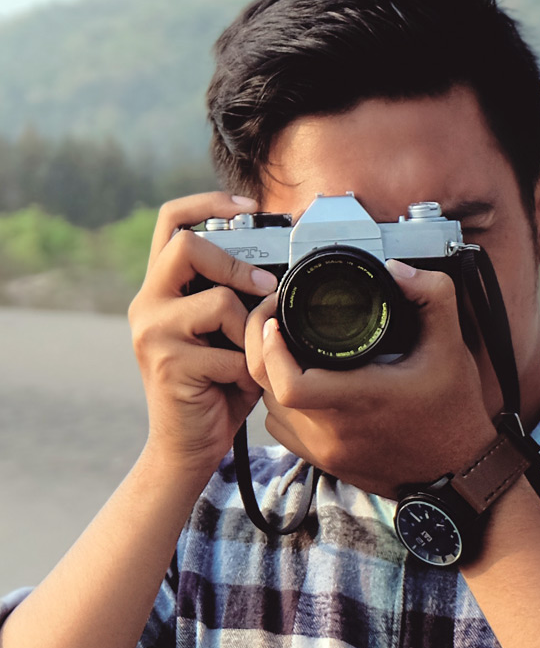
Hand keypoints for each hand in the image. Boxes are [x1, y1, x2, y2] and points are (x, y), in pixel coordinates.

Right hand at [128, 192, 276, 477]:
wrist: (188, 446)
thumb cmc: (217, 386)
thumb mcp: (229, 332)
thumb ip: (241, 298)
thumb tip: (285, 269)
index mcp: (162, 287)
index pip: (172, 221)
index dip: (209, 202)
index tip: (250, 205)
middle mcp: (147, 303)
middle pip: (186, 246)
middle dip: (235, 262)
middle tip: (264, 286)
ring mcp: (152, 332)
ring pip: (218, 301)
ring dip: (248, 330)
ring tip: (245, 357)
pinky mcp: (167, 364)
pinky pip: (228, 352)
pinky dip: (244, 370)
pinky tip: (236, 387)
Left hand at [244, 261, 497, 497]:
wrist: (458, 472)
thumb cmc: (453, 412)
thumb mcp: (452, 346)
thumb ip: (432, 297)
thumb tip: (397, 271)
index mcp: (361, 398)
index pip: (291, 383)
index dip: (270, 349)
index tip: (276, 318)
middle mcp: (336, 430)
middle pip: (269, 389)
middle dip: (259, 348)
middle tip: (273, 319)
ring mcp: (326, 450)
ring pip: (270, 409)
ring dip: (269, 376)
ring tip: (284, 347)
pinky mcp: (324, 463)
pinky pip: (282, 430)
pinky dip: (280, 404)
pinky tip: (298, 384)